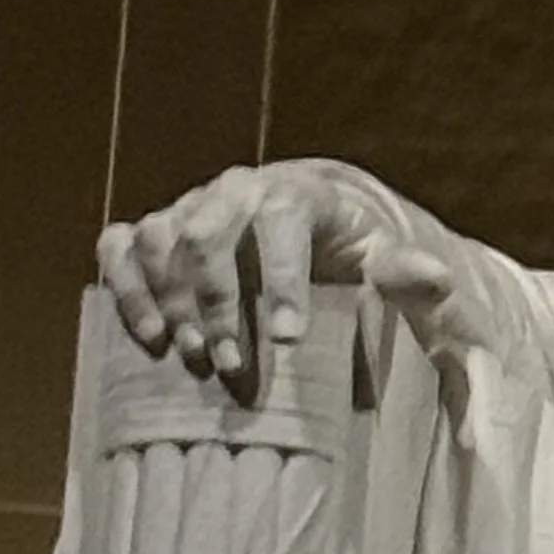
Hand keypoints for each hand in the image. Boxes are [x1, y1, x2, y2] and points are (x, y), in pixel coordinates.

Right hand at [97, 161, 450, 381]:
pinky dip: (124, 285)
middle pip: (207, 231)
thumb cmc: (348, 252)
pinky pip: (119, 244)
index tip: (288, 338)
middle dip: (215, 300)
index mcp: (299, 193)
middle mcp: (238, 190)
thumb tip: (434, 276)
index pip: (284, 221)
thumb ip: (407, 274)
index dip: (282, 277)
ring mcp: (190, 206)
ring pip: (160, 237)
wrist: (307, 230)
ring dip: (169, 300)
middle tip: (230, 363)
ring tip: (191, 356)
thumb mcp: (386, 260)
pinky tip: (148, 334)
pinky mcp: (155, 230)